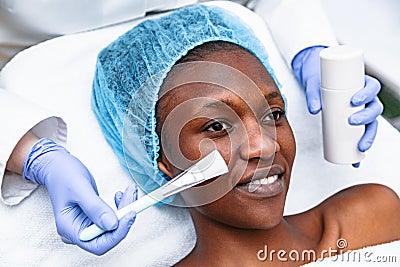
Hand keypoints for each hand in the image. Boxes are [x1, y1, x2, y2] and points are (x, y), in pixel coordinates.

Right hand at [23, 138, 136, 254]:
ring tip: (130, 191)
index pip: (98, 245)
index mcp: (70, 229)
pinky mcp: (94, 217)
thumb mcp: (80, 189)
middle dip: (124, 218)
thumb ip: (95, 208)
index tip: (129, 214)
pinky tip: (121, 194)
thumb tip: (112, 225)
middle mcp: (79, 230)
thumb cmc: (63, 175)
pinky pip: (112, 217)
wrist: (58, 167)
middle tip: (131, 195)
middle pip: (108, 236)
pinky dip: (121, 206)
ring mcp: (87, 224)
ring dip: (125, 209)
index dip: (117, 234)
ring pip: (113, 226)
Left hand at [292, 46, 382, 164]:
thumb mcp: (314, 84)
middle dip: (366, 117)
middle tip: (351, 121)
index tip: (354, 101)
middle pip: (375, 108)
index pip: (372, 86)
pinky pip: (362, 136)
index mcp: (361, 83)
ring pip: (372, 124)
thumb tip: (314, 109)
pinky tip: (357, 160)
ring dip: (369, 137)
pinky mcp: (354, 123)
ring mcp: (361, 111)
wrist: (315, 82)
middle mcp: (365, 98)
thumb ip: (313, 95)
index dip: (367, 94)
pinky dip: (360, 149)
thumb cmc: (319, 80)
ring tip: (360, 146)